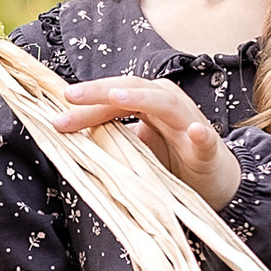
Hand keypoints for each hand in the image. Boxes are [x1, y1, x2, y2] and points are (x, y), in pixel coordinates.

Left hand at [51, 74, 241, 210]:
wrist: (215, 181)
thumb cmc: (172, 160)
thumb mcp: (135, 149)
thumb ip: (111, 139)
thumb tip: (71, 138)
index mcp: (147, 103)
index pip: (112, 97)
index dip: (84, 105)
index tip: (56, 116)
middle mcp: (167, 105)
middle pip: (132, 89)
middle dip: (100, 91)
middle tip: (70, 96)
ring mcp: (189, 123)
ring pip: (166, 102)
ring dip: (142, 97)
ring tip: (119, 96)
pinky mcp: (208, 148)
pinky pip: (204, 138)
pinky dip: (199, 134)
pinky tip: (194, 131)